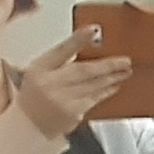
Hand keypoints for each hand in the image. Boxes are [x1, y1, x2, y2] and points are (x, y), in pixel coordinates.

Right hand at [6, 34, 131, 138]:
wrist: (28, 124)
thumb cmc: (36, 94)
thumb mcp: (39, 71)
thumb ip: (60, 59)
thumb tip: (87, 43)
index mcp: (39, 69)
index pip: (60, 51)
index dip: (78, 39)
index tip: (93, 29)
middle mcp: (49, 84)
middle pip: (83, 70)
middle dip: (107, 65)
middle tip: (125, 60)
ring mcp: (61, 100)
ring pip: (93, 85)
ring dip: (112, 77)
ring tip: (125, 71)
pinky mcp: (72, 114)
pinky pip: (94, 99)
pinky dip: (106, 91)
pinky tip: (115, 85)